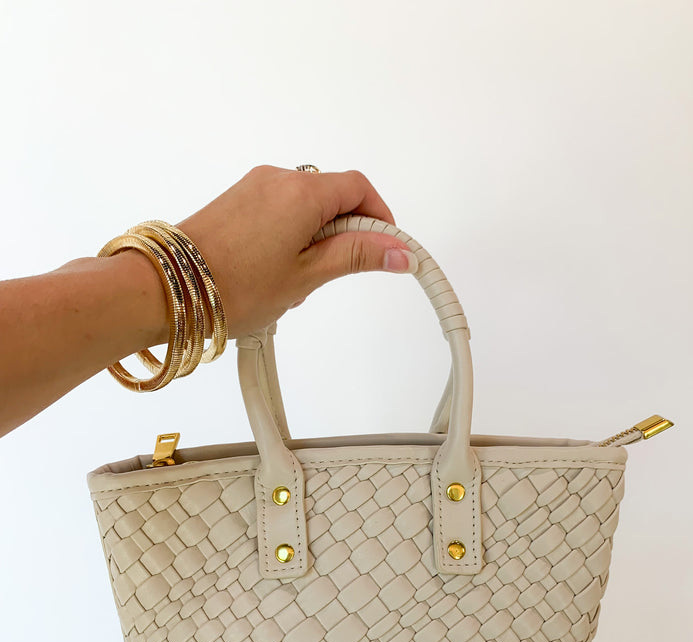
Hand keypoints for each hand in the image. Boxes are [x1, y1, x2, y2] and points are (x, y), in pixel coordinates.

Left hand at [176, 165, 416, 335]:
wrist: (167, 289)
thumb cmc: (234, 287)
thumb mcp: (307, 276)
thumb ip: (357, 257)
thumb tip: (401, 252)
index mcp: (302, 191)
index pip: (359, 189)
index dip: (379, 219)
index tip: (385, 252)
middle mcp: (278, 178)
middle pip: (333, 196)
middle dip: (344, 235)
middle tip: (331, 278)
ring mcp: (253, 187)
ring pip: (306, 207)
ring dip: (316, 241)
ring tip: (295, 284)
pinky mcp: (235, 202)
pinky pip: (279, 212)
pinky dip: (291, 237)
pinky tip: (274, 275)